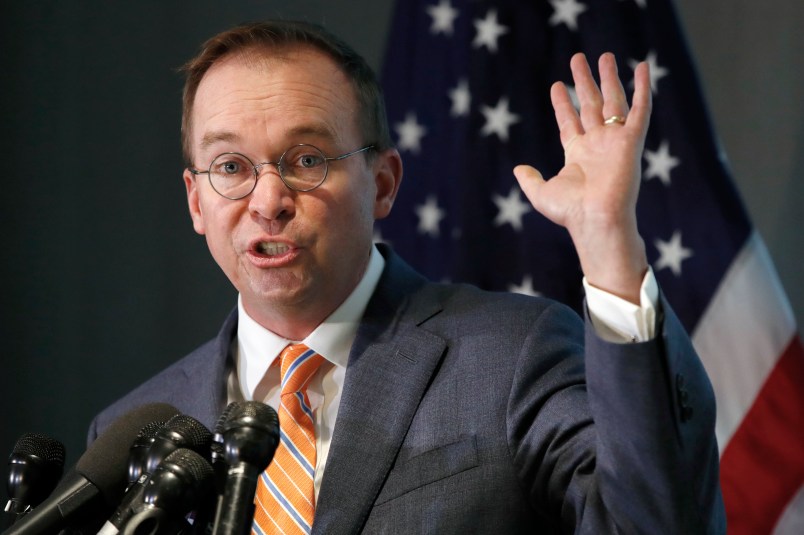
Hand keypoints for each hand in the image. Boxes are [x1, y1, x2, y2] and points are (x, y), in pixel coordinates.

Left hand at [514, 52, 651, 303]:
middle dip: (584, 82)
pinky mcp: (631, 141)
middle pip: (589, 104)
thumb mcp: (541, 193)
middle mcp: (596, 144)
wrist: (596, 219)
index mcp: (576, 153)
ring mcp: (614, 140)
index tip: (557, 84)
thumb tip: (518, 169)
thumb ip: (530, 179)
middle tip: (578, 59)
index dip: (562, 103)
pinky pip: (639, 109)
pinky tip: (641, 67)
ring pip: (612, 101)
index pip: (569, 120)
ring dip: (608, 78)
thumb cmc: (570, 212)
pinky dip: (641, 88)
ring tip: (603, 56)